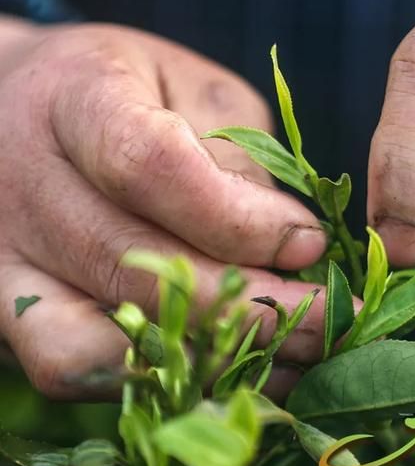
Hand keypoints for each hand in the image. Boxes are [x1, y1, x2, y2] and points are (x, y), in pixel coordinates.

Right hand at [0, 20, 325, 396]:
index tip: (309, 243)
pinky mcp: (2, 304)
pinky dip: (149, 378)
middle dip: (248, 306)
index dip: (239, 219)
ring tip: (287, 360)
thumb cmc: (126, 91)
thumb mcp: (193, 87)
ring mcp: (1, 250)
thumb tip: (292, 250)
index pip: (148, 165)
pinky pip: (68, 367)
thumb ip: (239, 156)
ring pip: (93, 336)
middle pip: (129, 262)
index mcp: (75, 94)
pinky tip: (223, 367)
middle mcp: (22, 176)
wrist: (19, 106)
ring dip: (203, 358)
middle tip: (331, 325)